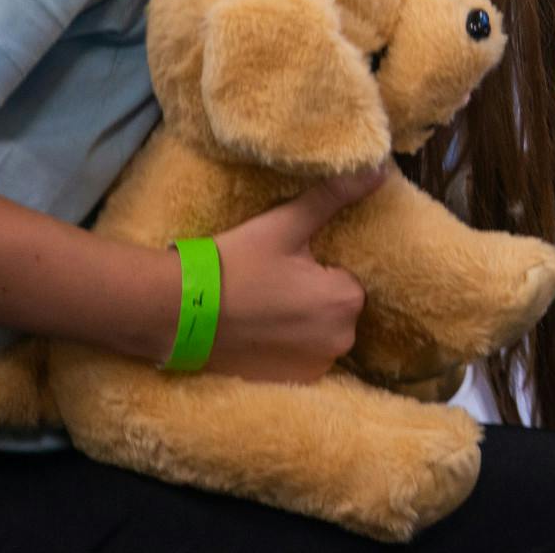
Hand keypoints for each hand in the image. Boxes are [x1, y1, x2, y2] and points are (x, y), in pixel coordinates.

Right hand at [204, 166, 388, 380]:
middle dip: (312, 296)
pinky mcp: (289, 385)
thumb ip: (334, 197)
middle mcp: (340, 340)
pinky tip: (258, 332)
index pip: (348, 277)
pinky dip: (286, 347)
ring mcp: (314, 368)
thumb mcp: (284, 225)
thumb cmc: (233, 265)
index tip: (285, 265)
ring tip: (261, 307)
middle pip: (336, 307)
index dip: (317, 268)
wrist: (175, 314)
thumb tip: (379, 169)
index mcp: (346, 300)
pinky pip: (301, 358)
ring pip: (319, 333)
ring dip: (300, 323)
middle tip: (270, 284)